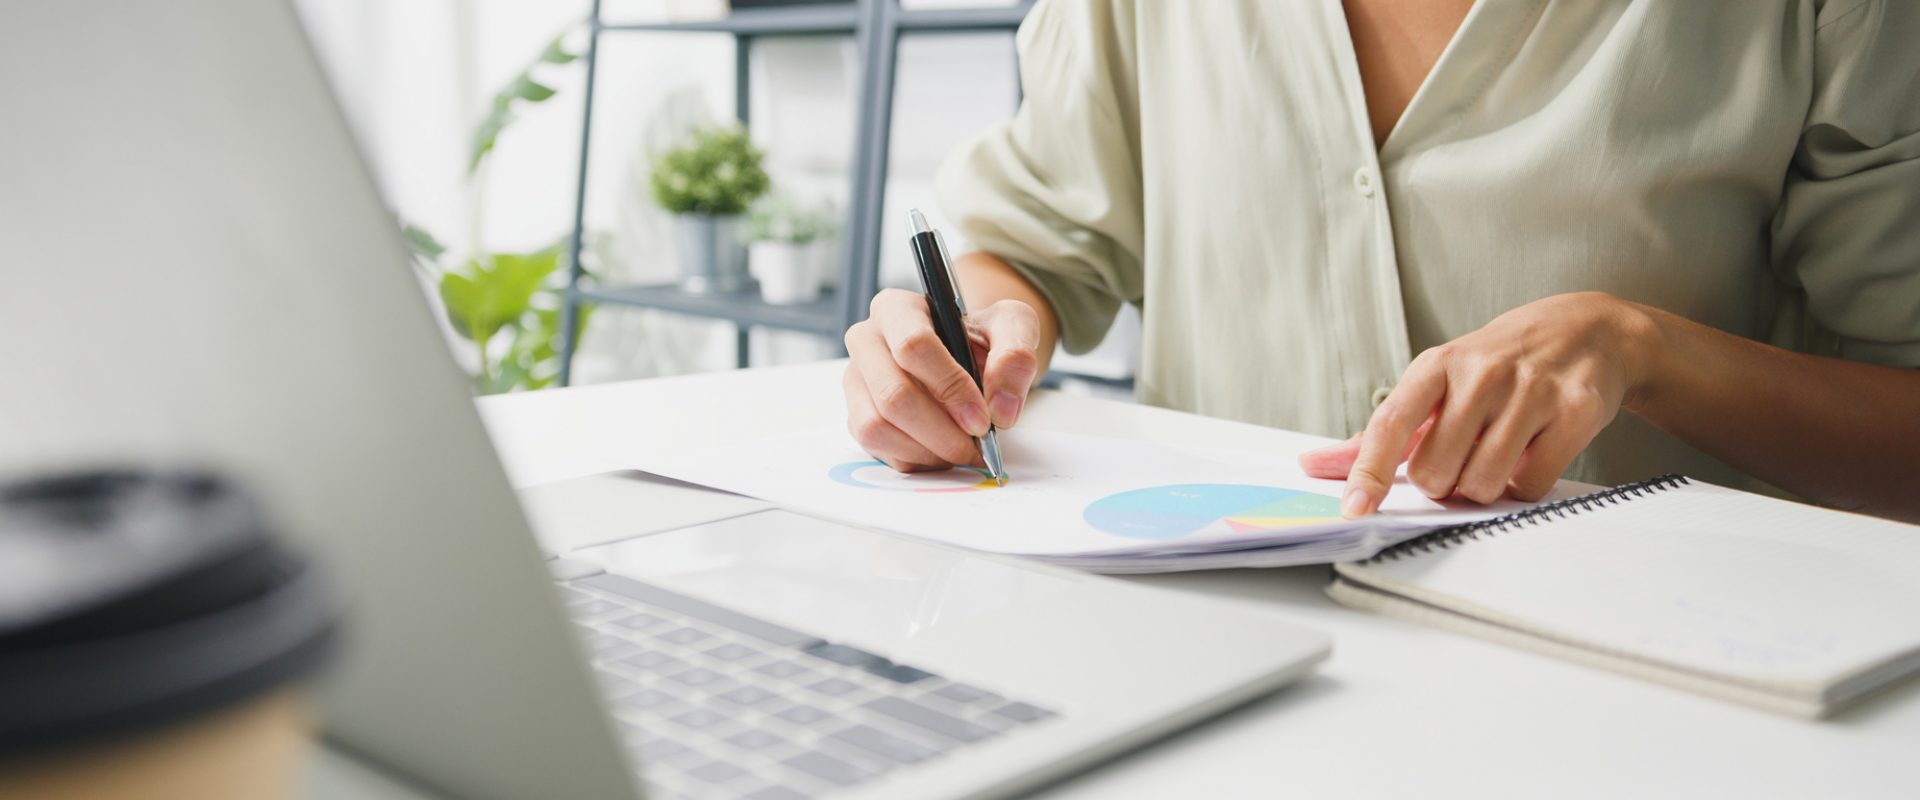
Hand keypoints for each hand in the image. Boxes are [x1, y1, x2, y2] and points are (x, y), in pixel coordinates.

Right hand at [843, 289, 1041, 471]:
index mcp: (897, 309)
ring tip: (961, 448)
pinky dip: (916, 459)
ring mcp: (857, 382)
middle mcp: (866, 342)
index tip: (981, 418)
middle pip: (893, 395)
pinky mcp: (857, 416)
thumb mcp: (1013, 327)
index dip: (950, 387)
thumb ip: (1016, 354)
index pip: (913, 345)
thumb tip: (1001, 406)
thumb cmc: (982, 338)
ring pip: (878, 427)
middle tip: (976, 445)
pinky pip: (878, 448)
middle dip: (941, 431)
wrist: (968, 359)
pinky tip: (942, 450)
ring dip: (927, 450)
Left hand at [1301, 292, 1660, 516]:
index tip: (1354, 509)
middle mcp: (1481, 373)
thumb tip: (1313, 464)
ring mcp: (1530, 390)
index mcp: (1436, 366)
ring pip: (1484, 484)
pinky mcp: (1575, 411)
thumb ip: (1381, 432)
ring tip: (1495, 455)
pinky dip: (1525, 485)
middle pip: (1437, 472)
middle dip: (1444, 483)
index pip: (1391, 425)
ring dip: (1484, 488)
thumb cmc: (1495, 366)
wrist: (1585, 331)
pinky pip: (1531, 485)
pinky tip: (1530, 454)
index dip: (1369, 473)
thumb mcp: (1435, 384)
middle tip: (1461, 459)